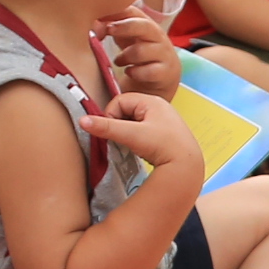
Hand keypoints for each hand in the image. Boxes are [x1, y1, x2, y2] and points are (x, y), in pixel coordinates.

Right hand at [82, 89, 200, 178]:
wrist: (187, 167)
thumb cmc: (162, 146)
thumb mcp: (132, 135)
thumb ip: (106, 128)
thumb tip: (82, 121)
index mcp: (152, 101)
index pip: (120, 101)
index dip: (112, 115)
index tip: (114, 132)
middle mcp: (160, 107)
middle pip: (126, 111)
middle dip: (120, 125)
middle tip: (124, 139)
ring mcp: (164, 120)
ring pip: (134, 122)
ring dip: (129, 133)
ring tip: (135, 145)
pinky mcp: (165, 133)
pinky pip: (143, 131)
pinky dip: (138, 139)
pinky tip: (144, 149)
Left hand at [102, 9, 181, 99]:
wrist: (159, 77)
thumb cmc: (137, 51)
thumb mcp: (124, 37)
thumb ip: (110, 27)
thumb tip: (94, 24)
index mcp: (144, 23)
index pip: (133, 12)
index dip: (116, 13)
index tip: (99, 18)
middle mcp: (157, 35)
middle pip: (144, 26)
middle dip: (124, 27)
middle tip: (108, 31)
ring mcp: (163, 53)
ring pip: (142, 50)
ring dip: (125, 56)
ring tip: (118, 61)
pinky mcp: (166, 72)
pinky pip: (150, 71)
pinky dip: (136, 72)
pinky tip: (130, 72)